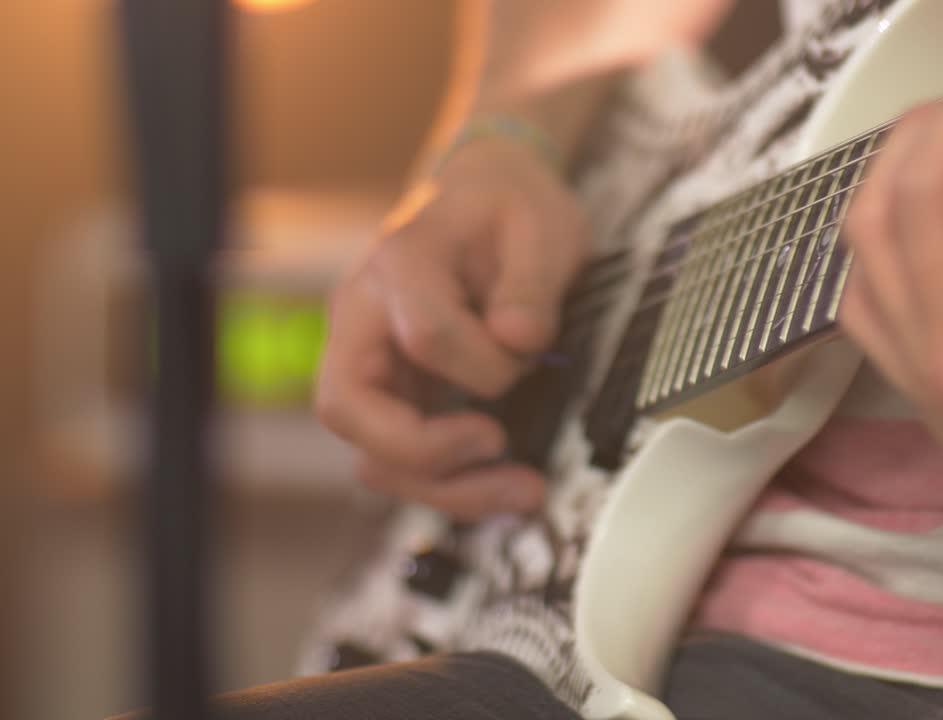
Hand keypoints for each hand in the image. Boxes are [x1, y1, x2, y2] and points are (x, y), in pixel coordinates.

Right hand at [316, 136, 588, 518]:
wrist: (487, 198)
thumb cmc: (509, 210)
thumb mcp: (541, 227)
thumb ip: (532, 284)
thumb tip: (517, 341)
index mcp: (400, 262)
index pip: (423, 335)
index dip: (483, 364)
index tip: (527, 355)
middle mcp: (362, 315)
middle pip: (347, 407)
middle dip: (424, 451)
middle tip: (498, 448)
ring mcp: (367, 359)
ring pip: (369, 451)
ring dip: (444, 487)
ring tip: (523, 491)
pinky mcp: (389, 394)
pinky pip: (396, 457)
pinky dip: (448, 483)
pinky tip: (502, 485)